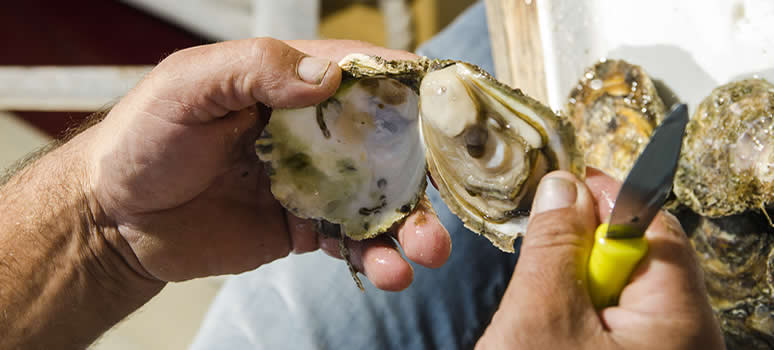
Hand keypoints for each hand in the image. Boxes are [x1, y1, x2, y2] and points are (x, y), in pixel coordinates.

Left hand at [83, 38, 450, 289]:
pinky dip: (374, 256)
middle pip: (389, 143)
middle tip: (445, 197)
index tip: (457, 107)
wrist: (116, 219)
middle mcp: (313, 130)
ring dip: (411, 224)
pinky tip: (385, 271)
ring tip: (425, 251)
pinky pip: (351, 239)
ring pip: (379, 198)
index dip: (414, 86)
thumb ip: (255, 71)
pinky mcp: (305, 226)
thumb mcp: (188, 87)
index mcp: (291, 85)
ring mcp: (313, 181)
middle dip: (425, 170)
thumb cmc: (145, 140)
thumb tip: (326, 79)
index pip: (366, 76)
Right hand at [476, 168, 723, 348]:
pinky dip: (581, 313)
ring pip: (624, 295)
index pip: (655, 229)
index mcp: (680, 322)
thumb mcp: (540, 317)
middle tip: (543, 240)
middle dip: (588, 244)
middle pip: (644, 261)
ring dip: (579, 281)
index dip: (610, 197)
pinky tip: (552, 327)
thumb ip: (554, 246)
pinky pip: (616, 327)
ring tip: (541, 300)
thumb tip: (564, 188)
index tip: (568, 181)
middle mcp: (685, 340)